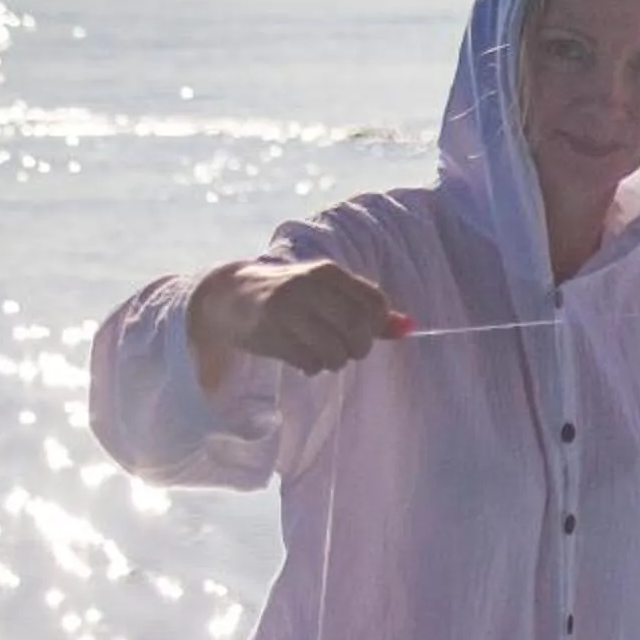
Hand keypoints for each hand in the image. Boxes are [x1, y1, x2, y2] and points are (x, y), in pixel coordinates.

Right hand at [189, 258, 408, 386]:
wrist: (229, 297)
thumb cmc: (290, 298)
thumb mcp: (327, 295)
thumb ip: (367, 311)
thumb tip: (410, 327)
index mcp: (327, 272)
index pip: (375, 303)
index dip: (377, 326)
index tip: (363, 332)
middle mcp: (308, 286)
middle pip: (357, 328)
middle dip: (358, 348)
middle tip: (345, 350)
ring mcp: (286, 308)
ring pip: (334, 349)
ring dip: (334, 361)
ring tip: (322, 355)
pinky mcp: (268, 331)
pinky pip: (309, 361)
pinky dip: (313, 367)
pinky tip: (303, 359)